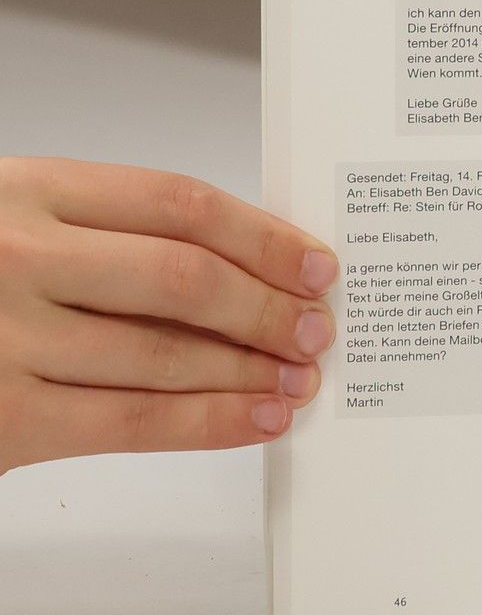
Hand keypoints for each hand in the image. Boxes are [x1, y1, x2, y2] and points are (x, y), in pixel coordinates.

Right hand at [0, 157, 336, 473]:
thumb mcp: (12, 219)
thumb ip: (103, 232)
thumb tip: (237, 263)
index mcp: (29, 192)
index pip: (179, 204)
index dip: (263, 236)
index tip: (314, 262)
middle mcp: (19, 259)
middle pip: (185, 278)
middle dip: (269, 307)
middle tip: (317, 327)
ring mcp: (6, 339)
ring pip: (167, 354)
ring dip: (250, 371)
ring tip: (299, 378)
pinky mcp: (3, 419)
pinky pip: (130, 422)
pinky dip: (209, 423)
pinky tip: (255, 419)